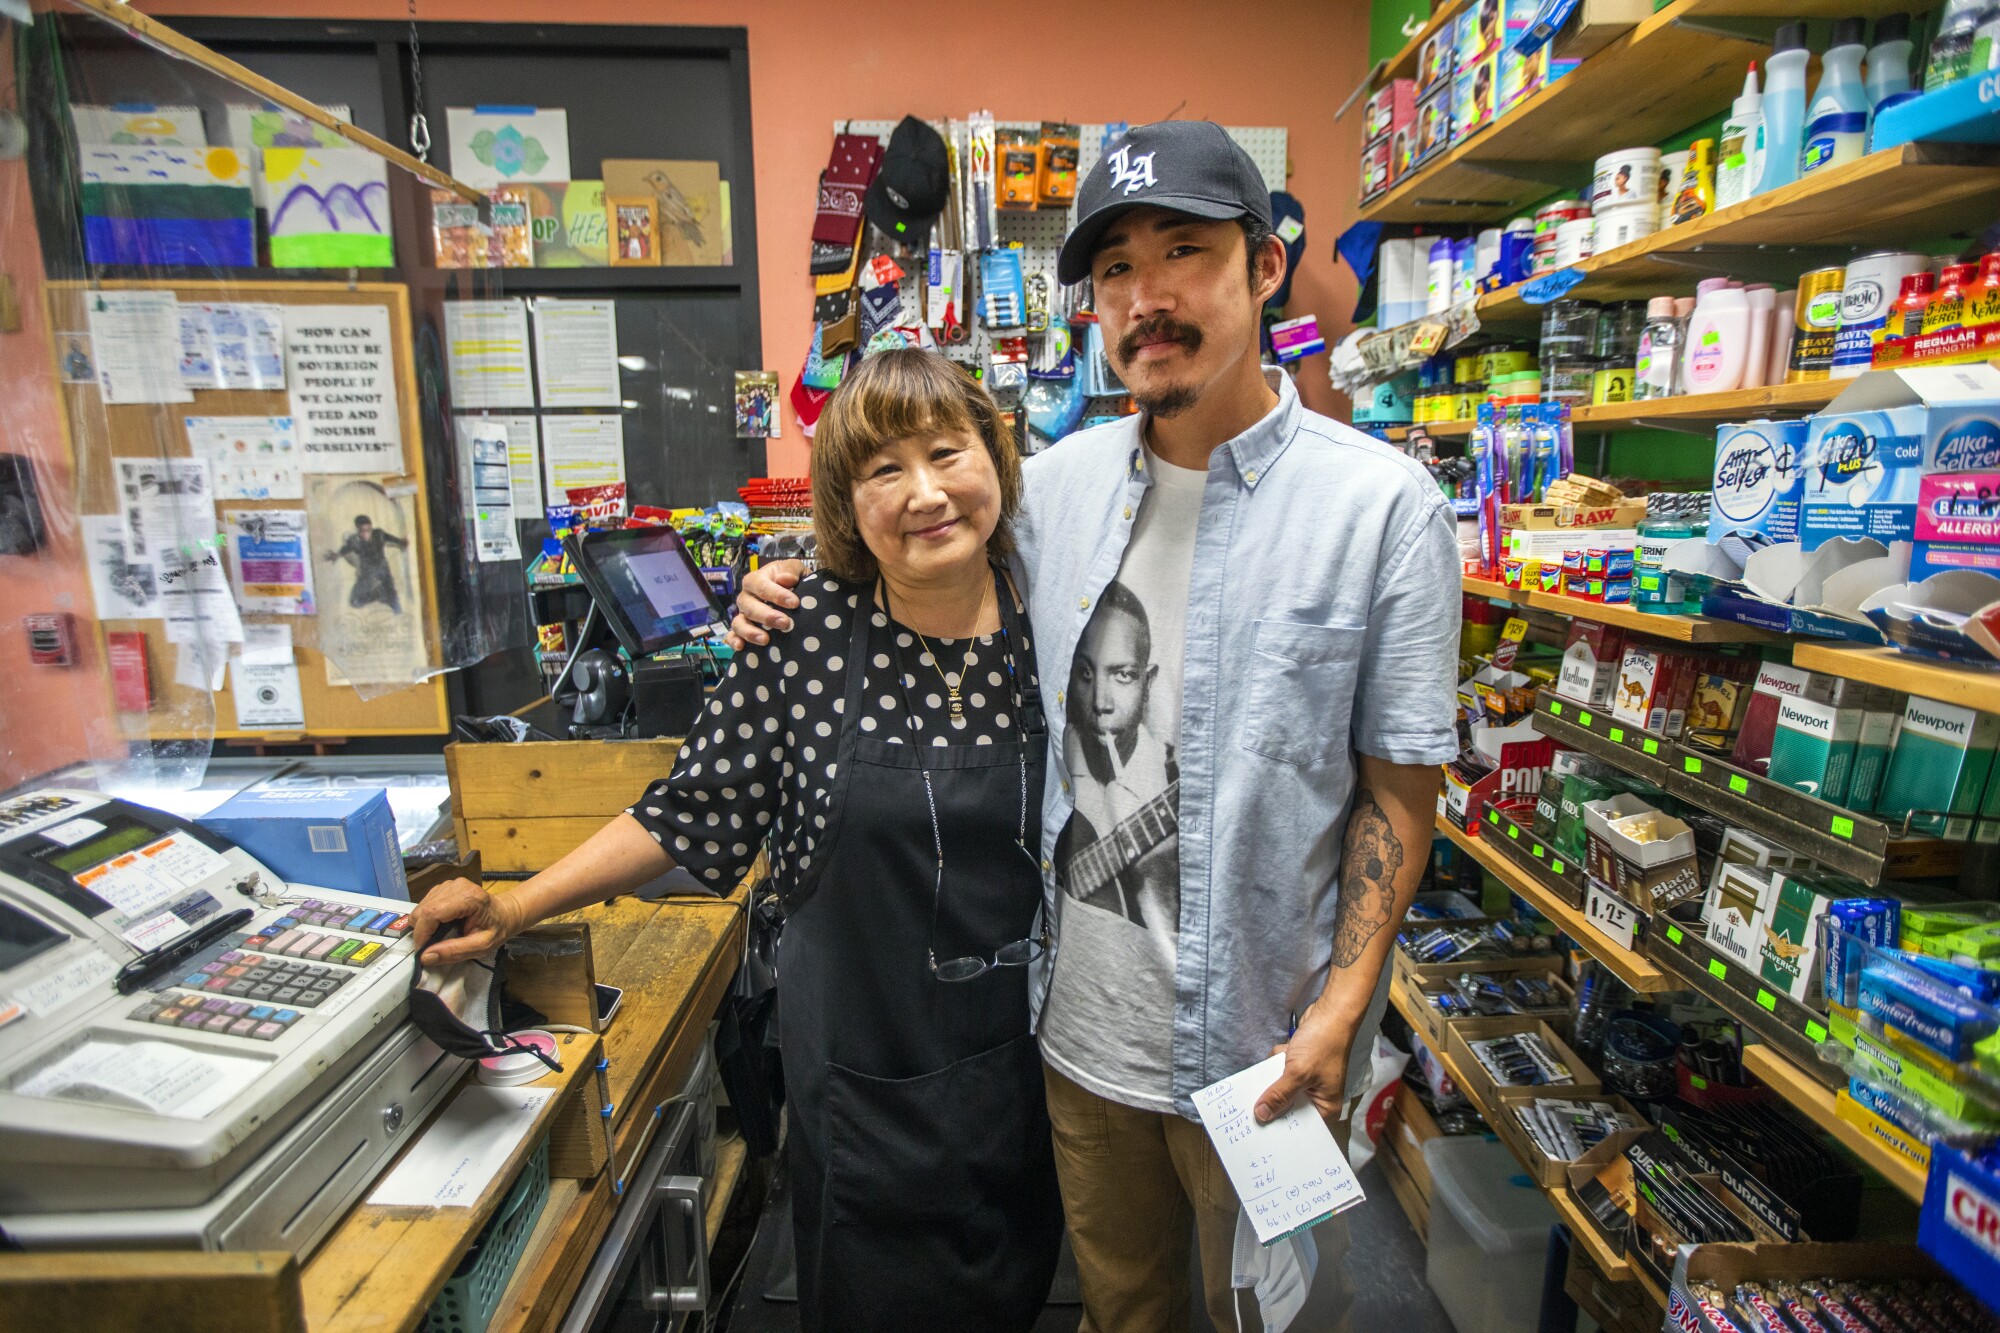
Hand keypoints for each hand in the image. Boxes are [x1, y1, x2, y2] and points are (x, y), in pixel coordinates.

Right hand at [409, 878, 527, 966]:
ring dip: (423, 925)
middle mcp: (457, 886)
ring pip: (421, 906)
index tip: (423, 950)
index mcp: (469, 898)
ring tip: (438, 936)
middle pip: (423, 909)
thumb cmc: (497, 929)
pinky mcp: (444, 887)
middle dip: (421, 931)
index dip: (422, 933)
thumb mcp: (482, 946)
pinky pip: (425, 903)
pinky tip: (440, 925)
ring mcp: (450, 884)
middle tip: (430, 947)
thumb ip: (455, 952)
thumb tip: (426, 957)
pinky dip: (427, 918)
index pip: (433, 913)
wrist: (506, 913)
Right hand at [723, 560, 805, 649]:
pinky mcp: (742, 630)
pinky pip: (732, 635)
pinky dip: (734, 641)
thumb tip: (785, 579)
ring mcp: (742, 614)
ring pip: (738, 623)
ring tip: (765, 640)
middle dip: (767, 616)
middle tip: (785, 623)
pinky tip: (742, 647)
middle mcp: (746, 597)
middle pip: (750, 607)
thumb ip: (791, 570)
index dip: (776, 594)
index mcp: (756, 580)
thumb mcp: (795, 569)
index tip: (794, 603)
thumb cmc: (792, 580)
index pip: (761, 586)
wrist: (793, 595)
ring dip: (750, 632)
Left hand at [1254, 1000, 1358, 1124]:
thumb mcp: (1298, 1073)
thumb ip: (1279, 1095)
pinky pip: (1280, 1072)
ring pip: (1280, 1088)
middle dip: (1273, 1098)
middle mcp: (1317, 1098)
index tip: (1258, 1131)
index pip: (1299, 1127)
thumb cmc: (1323, 1045)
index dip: (1279, 1128)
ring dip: (1275, 1073)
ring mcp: (1307, 1082)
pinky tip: (1284, 1050)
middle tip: (1253, 1103)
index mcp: (1325, 1108)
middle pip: (1287, 1109)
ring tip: (1281, 1062)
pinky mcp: (1299, 1067)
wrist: (1330, 1013)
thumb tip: (1261, 1116)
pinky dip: (1278, 1060)